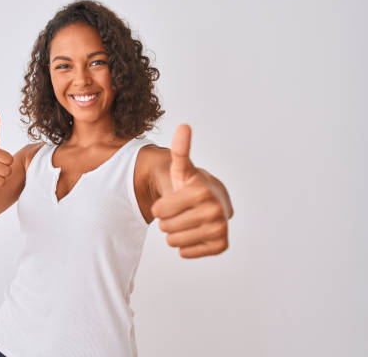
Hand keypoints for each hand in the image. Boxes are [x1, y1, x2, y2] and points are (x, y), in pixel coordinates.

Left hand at [151, 124, 230, 258]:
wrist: (209, 203)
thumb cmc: (189, 186)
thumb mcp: (181, 169)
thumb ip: (180, 150)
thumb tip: (183, 126)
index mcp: (201, 190)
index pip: (158, 211)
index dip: (160, 207)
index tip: (174, 199)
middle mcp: (216, 210)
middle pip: (165, 227)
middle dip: (168, 220)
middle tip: (181, 211)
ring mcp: (220, 229)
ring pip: (174, 242)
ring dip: (175, 234)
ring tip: (186, 221)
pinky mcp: (221, 245)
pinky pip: (186, 253)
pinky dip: (185, 247)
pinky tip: (193, 234)